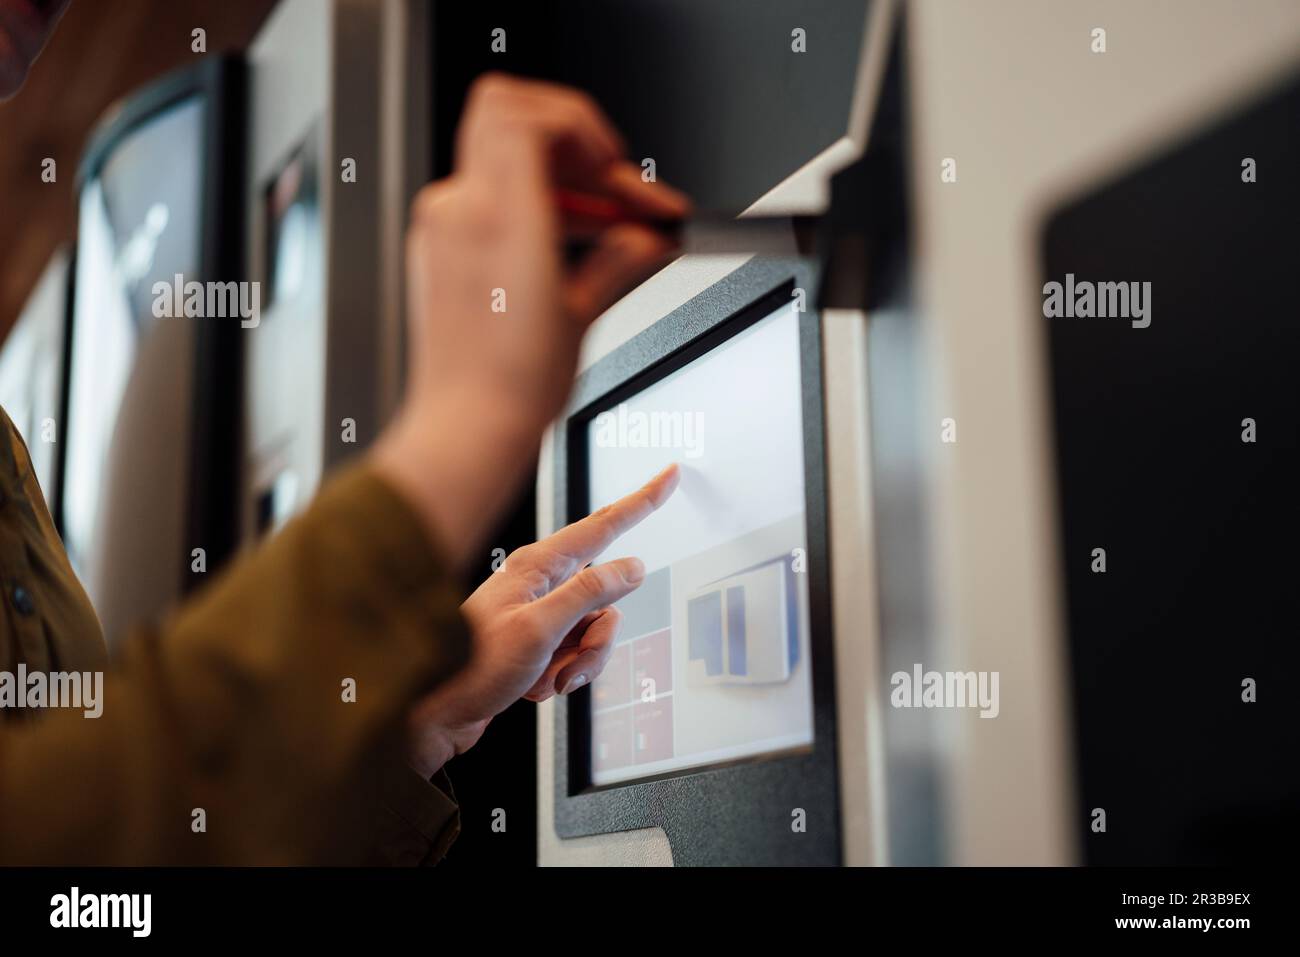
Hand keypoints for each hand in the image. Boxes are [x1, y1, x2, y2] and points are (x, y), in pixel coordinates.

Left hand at [372, 74, 689, 571]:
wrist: (466, 426)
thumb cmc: (512, 386)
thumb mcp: (583, 312)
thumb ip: (621, 257)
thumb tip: (648, 236)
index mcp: (499, 218)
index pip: (527, 115)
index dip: (577, 124)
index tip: (612, 162)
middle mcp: (461, 211)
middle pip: (511, 119)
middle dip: (573, 143)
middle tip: (614, 184)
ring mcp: (443, 225)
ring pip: (502, 158)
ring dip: (560, 177)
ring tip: (611, 221)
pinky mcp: (439, 246)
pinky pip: (486, 195)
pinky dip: (532, 202)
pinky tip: (574, 237)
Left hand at [406, 464, 679, 776]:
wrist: (436, 714)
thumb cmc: (473, 667)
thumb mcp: (540, 629)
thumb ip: (590, 594)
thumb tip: (631, 567)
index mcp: (539, 567)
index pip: (603, 526)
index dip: (641, 501)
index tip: (669, 476)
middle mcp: (540, 584)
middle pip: (605, 597)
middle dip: (597, 640)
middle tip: (569, 664)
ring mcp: (540, 613)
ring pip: (595, 630)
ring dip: (579, 663)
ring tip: (548, 679)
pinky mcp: (539, 641)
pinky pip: (577, 652)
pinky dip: (564, 674)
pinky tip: (536, 685)